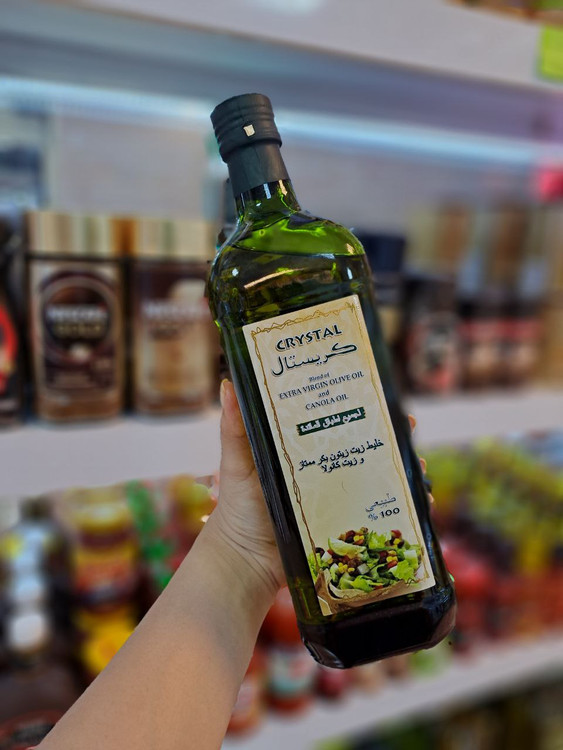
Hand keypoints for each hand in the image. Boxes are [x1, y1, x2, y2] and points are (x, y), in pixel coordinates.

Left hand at [211, 381, 431, 601]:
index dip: (361, 408)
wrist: (244, 562)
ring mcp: (340, 501)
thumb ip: (234, 427)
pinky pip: (379, 516)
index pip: (338, 422)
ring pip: (379, 481)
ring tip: (418, 467)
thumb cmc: (238, 508)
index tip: (383, 394)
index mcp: (305, 451)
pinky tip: (417, 505)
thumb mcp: (238, 462)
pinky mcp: (347, 528)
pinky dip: (400, 509)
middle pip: (366, 449)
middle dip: (392, 438)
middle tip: (409, 429)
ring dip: (403, 472)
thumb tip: (227, 383)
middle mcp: (326, 472)